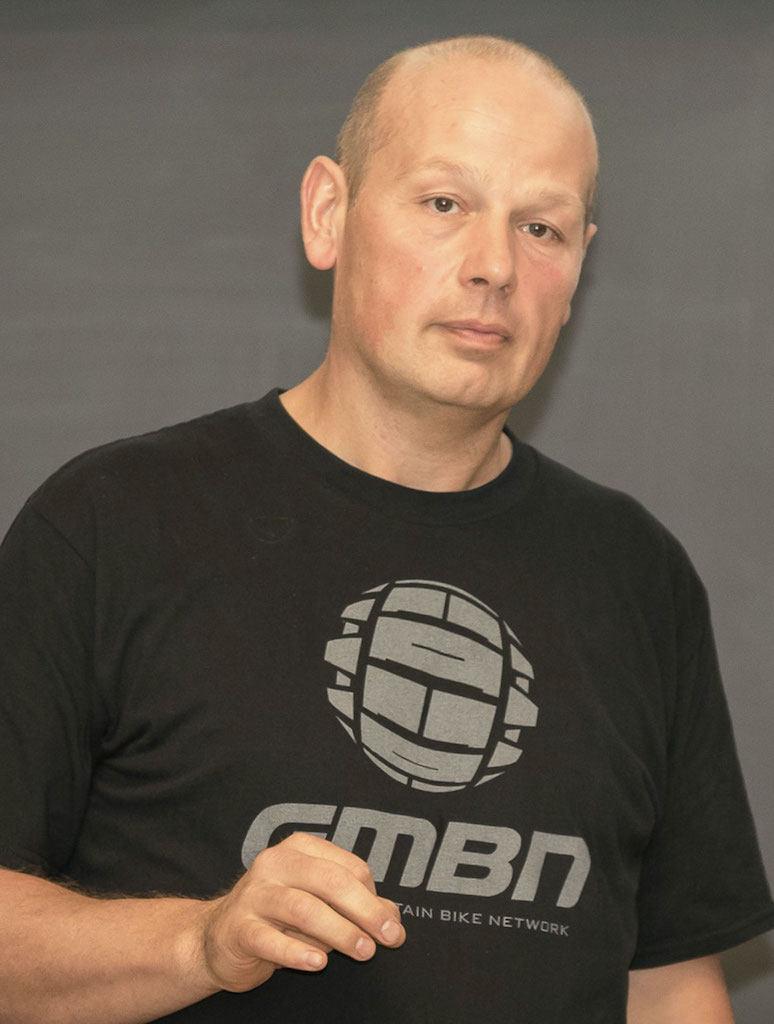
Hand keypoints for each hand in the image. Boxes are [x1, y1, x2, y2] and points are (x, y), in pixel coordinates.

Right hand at [196, 832, 405, 991]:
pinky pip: (270, 940)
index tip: (389, 923)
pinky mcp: (239, 927)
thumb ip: (354, 906)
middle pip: (330, 881)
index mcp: (299, 849)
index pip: (347, 866)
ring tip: (362, 951)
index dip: (374, 895)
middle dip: (365, 910)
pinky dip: (297, 952)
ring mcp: (254, 894)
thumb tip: (393, 917)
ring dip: (340, 931)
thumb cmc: (276, 917)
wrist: (216, 938)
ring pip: (304, 908)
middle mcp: (275, 864)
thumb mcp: (317, 904)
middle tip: (388, 937)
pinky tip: (318, 963)